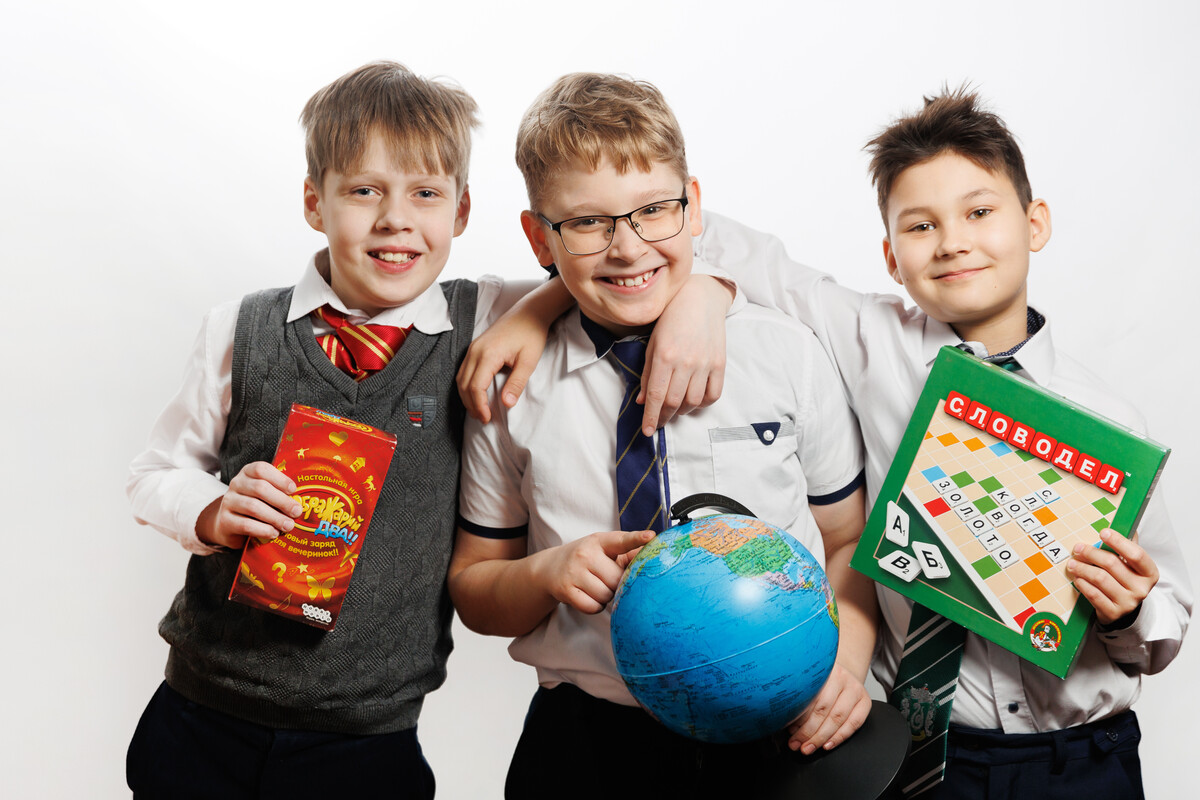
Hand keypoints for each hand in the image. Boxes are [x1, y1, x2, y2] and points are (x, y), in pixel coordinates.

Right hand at [196, 461, 300, 548]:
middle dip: (282, 501)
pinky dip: (263, 529)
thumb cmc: (256, 504)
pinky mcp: (225, 520)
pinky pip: (246, 524)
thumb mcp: (266, 494)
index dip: (279, 478)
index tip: (294, 490)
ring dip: (275, 517)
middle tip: (297, 512)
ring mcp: (229, 502)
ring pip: (253, 507)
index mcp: (248, 472)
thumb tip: (302, 502)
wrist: (229, 523)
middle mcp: (236, 484)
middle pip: (260, 488)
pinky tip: (274, 533)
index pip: (261, 469)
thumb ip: (280, 492)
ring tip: (289, 525)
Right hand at [457, 319, 548, 424]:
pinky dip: (466, 386)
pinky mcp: (475, 347)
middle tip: (483, 419)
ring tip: (479, 411)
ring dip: (467, 397)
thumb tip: (507, 404)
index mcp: (488, 354)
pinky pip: (464, 370)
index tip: (487, 418)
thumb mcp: (529, 361)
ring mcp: (473, 348)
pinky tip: (476, 395)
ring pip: (460, 378)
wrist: (529, 312)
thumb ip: (517, 383)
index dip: (479, 406)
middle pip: (464, 384)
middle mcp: (475, 351)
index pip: (475, 387)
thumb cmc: (531, 334)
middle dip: (471, 405)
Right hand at [532, 530, 653, 613]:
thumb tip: (654, 554)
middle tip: (606, 579)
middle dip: (616, 584)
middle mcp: (585, 554)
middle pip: (617, 579)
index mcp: (599, 541)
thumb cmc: (586, 559)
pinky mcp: (566, 589)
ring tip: (596, 587)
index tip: (650, 537)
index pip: (621, 540)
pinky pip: (592, 606)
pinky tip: (589, 596)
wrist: (550, 568)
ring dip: (606, 597)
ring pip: (605, 595)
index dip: (636, 539)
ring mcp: (574, 571)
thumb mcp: (603, 549)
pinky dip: (594, 606)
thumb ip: (627, 552)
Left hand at [638, 275, 729, 434]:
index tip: (648, 431)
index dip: (651, 417)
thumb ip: (648, 374)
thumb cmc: (671, 318)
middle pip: (674, 402)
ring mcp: (705, 363)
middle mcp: (686, 362)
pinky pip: (713, 394)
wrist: (700, 298)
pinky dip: (702, 403)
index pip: (657, 396)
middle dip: (664, 417)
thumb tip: (643, 401)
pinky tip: (694, 399)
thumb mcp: (652, 343)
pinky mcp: (720, 363)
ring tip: (675, 407)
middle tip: (659, 422)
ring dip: (682, 410)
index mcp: (665, 356)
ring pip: (693, 401)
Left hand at [786, 663, 871, 754]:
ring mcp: (854, 688)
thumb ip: (797, 698)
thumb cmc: (819, 682)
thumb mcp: (807, 682)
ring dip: (820, 737)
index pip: (808, 695)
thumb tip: (781, 721)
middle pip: (822, 709)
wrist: (841, 676)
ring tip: (807, 747)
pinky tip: (826, 745)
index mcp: (821, 668)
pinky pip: (853, 723)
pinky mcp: (865, 701)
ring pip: (837, 718)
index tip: (787, 730)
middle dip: (807, 731)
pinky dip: (839, 737)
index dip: (796, 716)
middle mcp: (840, 676)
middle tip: (796, 743)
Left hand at [1066, 529, 1158, 625]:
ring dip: (1082, 568)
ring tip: (1072, 563)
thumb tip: (1123, 520)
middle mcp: (1141, 588)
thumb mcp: (1130, 564)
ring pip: (1100, 578)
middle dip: (1091, 553)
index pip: (1136, 554)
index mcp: (1149, 572)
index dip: (1119, 542)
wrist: (1122, 609)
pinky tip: (1076, 578)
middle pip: (1112, 564)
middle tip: (1077, 548)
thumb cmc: (1124, 579)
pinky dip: (1082, 583)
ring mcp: (1128, 602)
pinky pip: (1093, 594)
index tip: (1102, 532)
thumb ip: (1126, 545)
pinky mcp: (1113, 613)